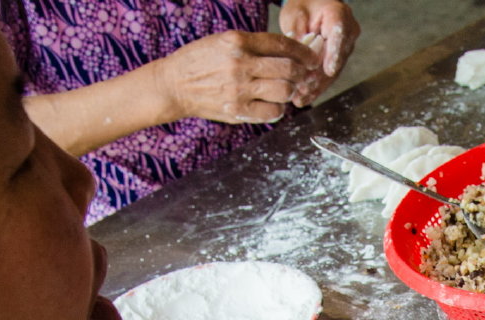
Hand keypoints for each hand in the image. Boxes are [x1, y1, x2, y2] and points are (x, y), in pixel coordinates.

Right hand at [151, 30, 318, 123]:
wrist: (174, 85)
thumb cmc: (201, 61)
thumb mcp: (224, 41)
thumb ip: (254, 45)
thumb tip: (288, 51)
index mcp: (238, 41)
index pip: (281, 44)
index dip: (302, 52)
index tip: (310, 58)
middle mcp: (240, 64)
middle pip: (288, 69)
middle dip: (301, 73)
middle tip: (302, 76)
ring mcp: (239, 89)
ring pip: (284, 90)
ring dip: (291, 91)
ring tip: (286, 90)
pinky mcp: (238, 110)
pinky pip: (272, 112)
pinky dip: (279, 109)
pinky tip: (273, 104)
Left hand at [277, 0, 360, 104]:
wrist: (313, 6)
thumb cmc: (304, 6)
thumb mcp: (295, 14)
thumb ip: (297, 34)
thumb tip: (296, 60)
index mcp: (339, 14)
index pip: (339, 35)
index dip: (334, 54)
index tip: (329, 70)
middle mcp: (348, 33)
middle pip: (336, 58)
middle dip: (319, 77)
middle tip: (303, 90)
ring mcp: (345, 48)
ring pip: (333, 70)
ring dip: (317, 86)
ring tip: (301, 98)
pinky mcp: (338, 60)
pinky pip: (329, 75)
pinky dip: (316, 86)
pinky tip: (305, 98)